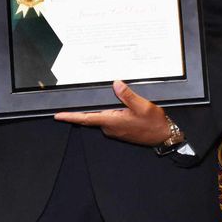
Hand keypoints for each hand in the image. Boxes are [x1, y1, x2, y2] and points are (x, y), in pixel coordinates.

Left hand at [54, 80, 176, 146]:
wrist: (163, 136)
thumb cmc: (153, 124)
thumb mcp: (142, 106)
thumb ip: (127, 95)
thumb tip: (116, 84)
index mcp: (112, 121)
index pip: (86, 118)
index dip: (70, 117)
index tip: (58, 116)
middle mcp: (110, 128)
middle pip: (91, 117)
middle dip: (83, 110)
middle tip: (73, 102)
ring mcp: (114, 130)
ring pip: (101, 117)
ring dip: (99, 110)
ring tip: (102, 100)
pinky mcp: (119, 130)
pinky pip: (109, 120)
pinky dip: (107, 113)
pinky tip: (116, 107)